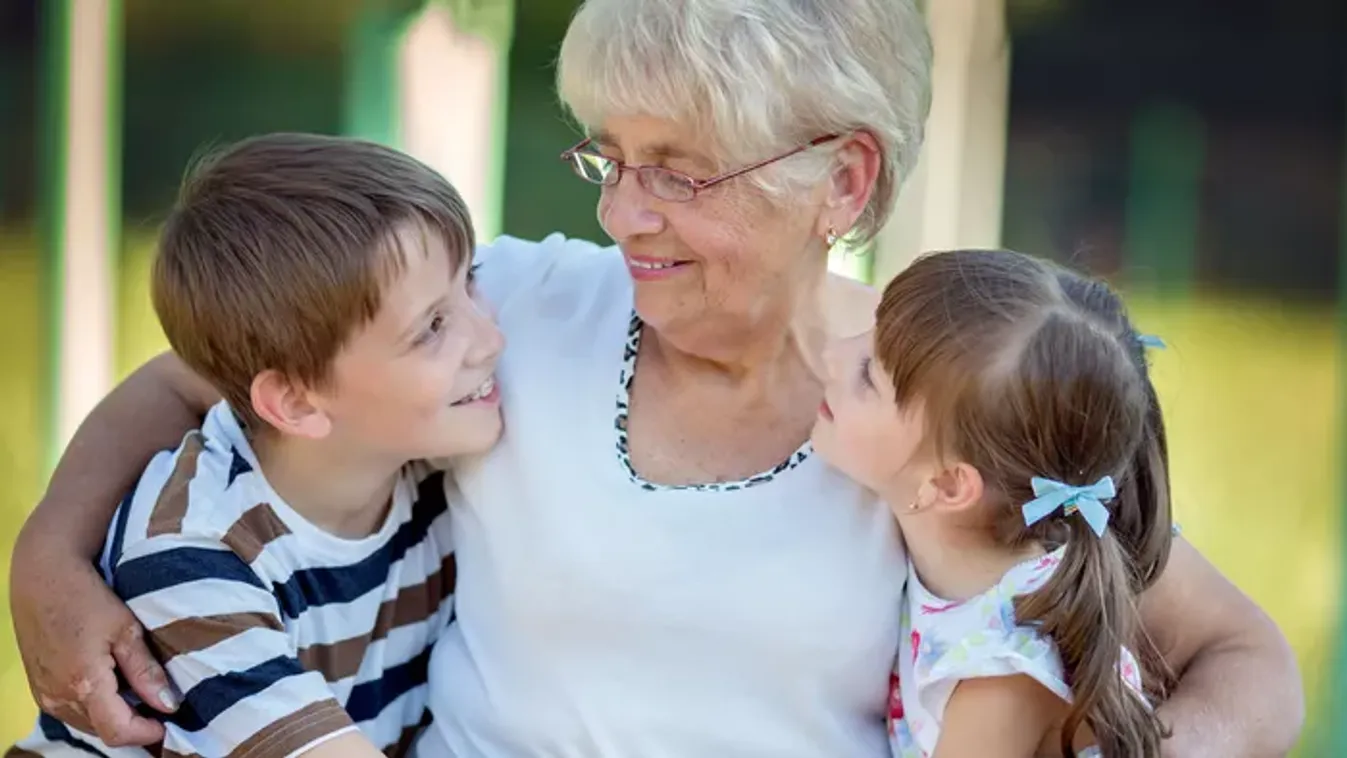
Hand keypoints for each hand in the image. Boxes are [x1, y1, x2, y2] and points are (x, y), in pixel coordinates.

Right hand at [10, 538, 177, 745]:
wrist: (42, 577)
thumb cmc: (86, 597)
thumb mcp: (126, 630)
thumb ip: (146, 671)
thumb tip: (169, 705)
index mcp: (83, 683)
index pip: (117, 732)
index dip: (146, 733)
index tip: (168, 723)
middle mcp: (58, 697)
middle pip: (103, 731)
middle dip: (133, 726)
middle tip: (159, 708)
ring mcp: (45, 695)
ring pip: (87, 724)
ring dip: (114, 718)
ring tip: (139, 696)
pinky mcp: (39, 688)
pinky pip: (71, 712)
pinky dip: (95, 708)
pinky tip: (112, 686)